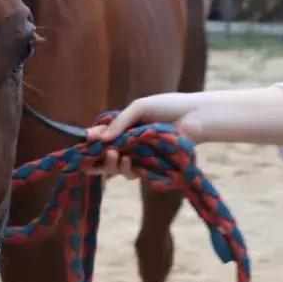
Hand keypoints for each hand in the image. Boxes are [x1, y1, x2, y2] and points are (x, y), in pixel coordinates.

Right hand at [85, 92, 207, 179]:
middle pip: (103, 156)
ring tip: (112, 155)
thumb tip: (98, 138)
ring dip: (110, 164)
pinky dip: (126, 169)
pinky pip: (132, 174)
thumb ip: (119, 122)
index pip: (101, 137)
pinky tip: (128, 161)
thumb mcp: (139, 108)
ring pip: (115, 167)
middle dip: (95, 159)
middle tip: (93, 156)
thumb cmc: (169, 107)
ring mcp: (139, 156)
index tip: (86, 140)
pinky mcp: (150, 167)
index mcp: (124, 127)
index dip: (92, 140)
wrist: (196, 117)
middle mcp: (129, 143)